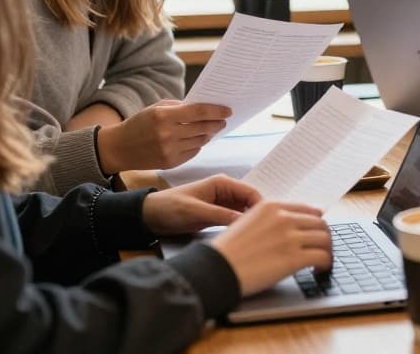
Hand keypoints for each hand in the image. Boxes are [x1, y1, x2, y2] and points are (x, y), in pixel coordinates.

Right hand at [97, 100, 231, 172]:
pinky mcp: (170, 163)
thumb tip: (205, 108)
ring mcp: (169, 151)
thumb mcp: (155, 108)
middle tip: (224, 120)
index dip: (216, 111)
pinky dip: (198, 145)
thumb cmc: (139, 124)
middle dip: (217, 123)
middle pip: (203, 128)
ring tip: (212, 128)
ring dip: (208, 134)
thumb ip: (179, 107)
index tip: (228, 110)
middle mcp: (167, 135)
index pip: (198, 112)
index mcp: (163, 116)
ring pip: (200, 141)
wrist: (119, 148)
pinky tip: (197, 139)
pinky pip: (193, 152)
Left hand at [143, 174, 259, 234]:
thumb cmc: (170, 207)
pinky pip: (235, 220)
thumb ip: (221, 215)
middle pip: (251, 202)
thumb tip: (246, 221)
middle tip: (266, 231)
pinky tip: (245, 236)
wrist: (150, 216)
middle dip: (259, 215)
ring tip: (259, 236)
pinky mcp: (218, 215)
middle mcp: (226, 192)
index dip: (262, 206)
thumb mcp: (196, 211)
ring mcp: (223, 204)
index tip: (268, 222)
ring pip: (244, 212)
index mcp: (222, 183)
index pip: (251, 192)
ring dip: (250, 222)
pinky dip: (241, 227)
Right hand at [209, 201, 332, 295]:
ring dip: (327, 250)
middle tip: (322, 248)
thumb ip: (269, 220)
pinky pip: (323, 256)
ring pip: (325, 238)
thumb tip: (290, 225)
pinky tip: (319, 269)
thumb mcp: (247, 223)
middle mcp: (283, 218)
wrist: (215, 269)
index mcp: (271, 207)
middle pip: (320, 223)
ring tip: (323, 260)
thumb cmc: (227, 252)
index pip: (308, 209)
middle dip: (324, 237)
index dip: (316, 222)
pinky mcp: (294, 257)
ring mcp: (290, 237)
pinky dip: (326, 263)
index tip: (317, 232)